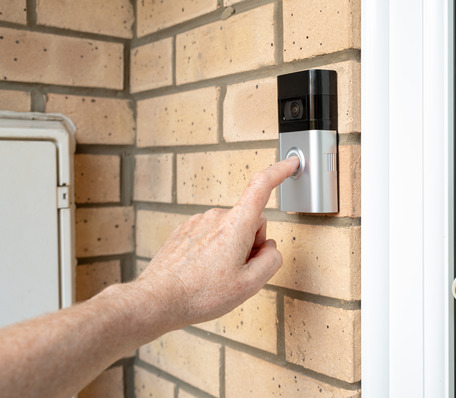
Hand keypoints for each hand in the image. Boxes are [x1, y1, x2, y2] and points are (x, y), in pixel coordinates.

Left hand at [132, 157, 299, 329]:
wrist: (157, 300)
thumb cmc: (200, 294)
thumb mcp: (250, 285)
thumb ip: (271, 261)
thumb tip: (270, 248)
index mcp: (236, 225)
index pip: (262, 186)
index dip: (279, 171)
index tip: (291, 162)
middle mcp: (216, 216)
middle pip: (250, 220)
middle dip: (252, 242)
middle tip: (238, 271)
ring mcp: (197, 222)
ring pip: (230, 229)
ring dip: (232, 248)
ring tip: (216, 276)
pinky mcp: (184, 231)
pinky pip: (211, 235)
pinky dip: (214, 250)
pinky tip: (203, 271)